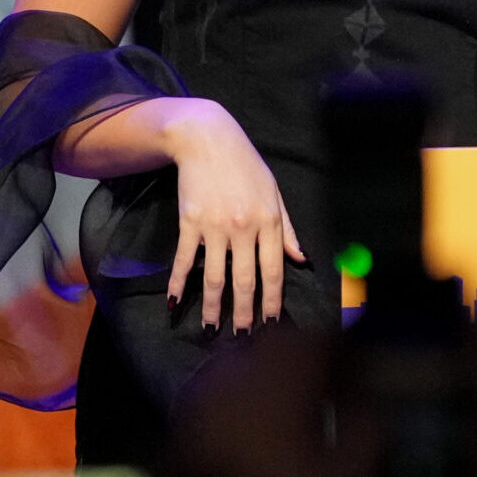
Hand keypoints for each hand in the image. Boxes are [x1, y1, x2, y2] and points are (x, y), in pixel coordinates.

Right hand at [163, 99, 305, 330]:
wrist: (208, 140)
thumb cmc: (246, 166)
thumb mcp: (274, 193)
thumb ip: (286, 229)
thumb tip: (301, 259)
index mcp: (269, 222)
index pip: (274, 271)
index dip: (272, 300)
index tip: (271, 323)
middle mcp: (244, 228)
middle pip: (245, 280)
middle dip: (245, 312)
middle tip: (244, 336)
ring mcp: (215, 226)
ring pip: (214, 277)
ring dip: (212, 306)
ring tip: (211, 327)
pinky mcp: (190, 222)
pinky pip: (184, 259)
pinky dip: (177, 283)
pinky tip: (174, 302)